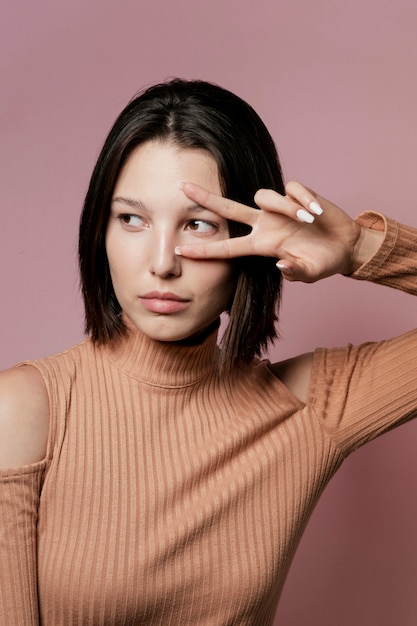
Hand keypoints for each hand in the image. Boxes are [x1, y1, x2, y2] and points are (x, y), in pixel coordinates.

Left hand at [177, 180, 372, 282]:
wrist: (345, 247)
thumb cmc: (322, 263)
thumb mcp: (309, 273)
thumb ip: (296, 272)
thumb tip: (281, 265)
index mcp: (262, 246)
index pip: (227, 248)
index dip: (204, 250)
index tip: (179, 250)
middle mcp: (265, 225)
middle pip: (229, 209)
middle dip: (207, 199)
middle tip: (183, 187)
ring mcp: (279, 209)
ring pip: (265, 196)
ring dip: (285, 206)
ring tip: (309, 220)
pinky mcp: (297, 195)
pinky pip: (292, 189)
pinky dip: (304, 200)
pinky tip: (317, 212)